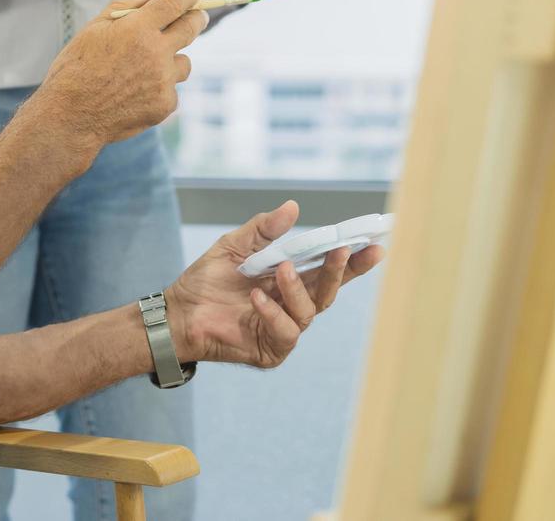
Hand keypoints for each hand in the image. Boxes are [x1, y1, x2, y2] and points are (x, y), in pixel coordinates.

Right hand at [28, 0, 206, 149]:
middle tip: (196, 17)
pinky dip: (159, 89)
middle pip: (191, 28)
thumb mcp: (93, 30)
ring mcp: (163, 80)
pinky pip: (172, 90)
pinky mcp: (165, 104)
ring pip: (184, 63)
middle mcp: (156, 52)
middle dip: (196, 18)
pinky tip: (135, 94)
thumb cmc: (75, 68)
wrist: (70, 116)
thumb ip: (124, 7)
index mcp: (137, 28)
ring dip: (172, 60)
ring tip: (146, 68)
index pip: (175, 3)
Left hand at [165, 201, 383, 368]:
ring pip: (309, 310)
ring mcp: (284, 328)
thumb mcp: (235, 245)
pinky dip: (273, 313)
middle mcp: (292, 304)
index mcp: (290, 279)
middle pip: (328, 290)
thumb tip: (293, 206)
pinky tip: (256, 298)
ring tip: (280, 269)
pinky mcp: (272, 349)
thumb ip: (264, 229)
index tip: (375, 244)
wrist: (179, 311)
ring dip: (297, 288)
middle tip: (341, 250)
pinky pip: (286, 332)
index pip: (327, 269)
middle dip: (339, 270)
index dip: (354, 260)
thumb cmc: (207, 280)